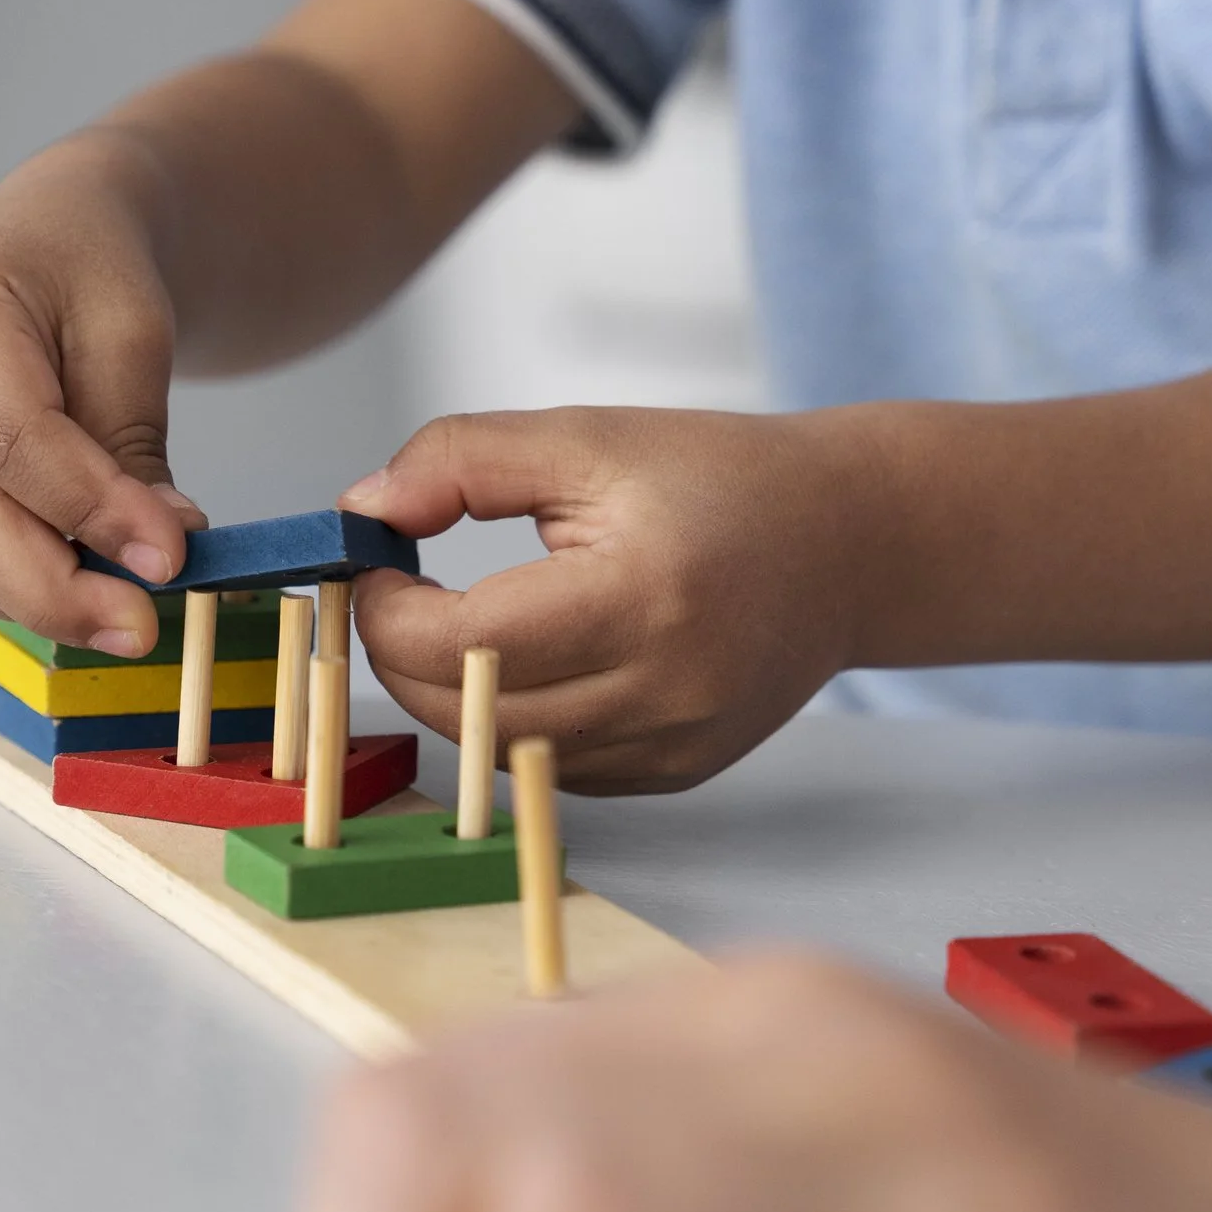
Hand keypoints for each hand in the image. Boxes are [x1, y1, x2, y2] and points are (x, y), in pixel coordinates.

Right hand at [0, 136, 204, 657]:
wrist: (43, 242)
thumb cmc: (88, 273)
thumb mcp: (133, 335)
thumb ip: (131, 447)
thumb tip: (148, 559)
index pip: (9, 435)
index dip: (89, 510)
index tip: (167, 560)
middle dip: (58, 587)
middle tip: (143, 624)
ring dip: (32, 599)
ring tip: (120, 609)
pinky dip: (3, 588)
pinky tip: (70, 587)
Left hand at [339, 407, 880, 793]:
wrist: (848, 543)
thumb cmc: (718, 480)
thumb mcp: (585, 437)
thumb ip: (461, 460)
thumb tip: (363, 510)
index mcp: (640, 596)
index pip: (459, 643)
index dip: (386, 611)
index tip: (376, 564)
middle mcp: (662, 689)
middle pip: (468, 713)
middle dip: (400, 657)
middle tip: (392, 598)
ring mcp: (672, 745)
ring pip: (500, 754)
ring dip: (451, 695)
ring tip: (452, 625)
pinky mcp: (675, 774)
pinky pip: (550, 769)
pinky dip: (510, 725)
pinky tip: (524, 664)